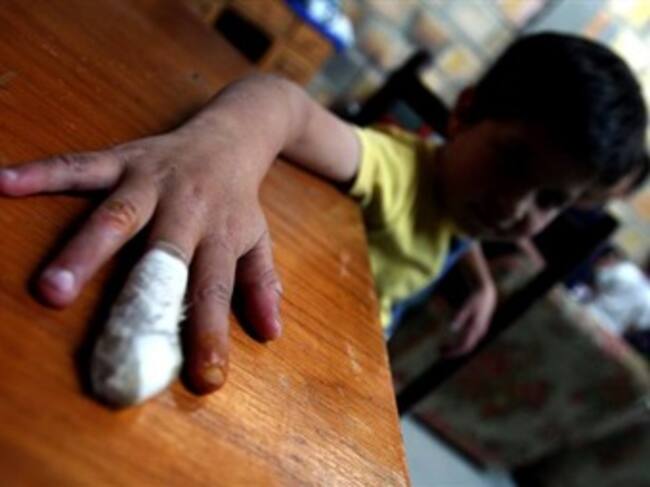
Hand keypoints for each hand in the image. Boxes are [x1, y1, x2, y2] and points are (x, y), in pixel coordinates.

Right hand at [0, 123, 281, 393]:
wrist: (231, 136)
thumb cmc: (238, 202)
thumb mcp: (258, 240)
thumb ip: (261, 284)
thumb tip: (272, 333)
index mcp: (221, 234)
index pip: (215, 290)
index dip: (211, 334)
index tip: (207, 378)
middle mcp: (187, 209)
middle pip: (165, 257)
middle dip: (144, 299)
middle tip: (118, 344)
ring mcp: (151, 182)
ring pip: (117, 215)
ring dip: (84, 251)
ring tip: (50, 287)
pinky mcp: (122, 159)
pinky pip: (80, 166)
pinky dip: (43, 174)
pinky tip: (4, 183)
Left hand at [439, 284, 496, 357]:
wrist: (486, 293)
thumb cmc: (475, 298)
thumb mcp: (466, 306)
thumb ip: (460, 317)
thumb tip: (452, 328)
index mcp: (476, 328)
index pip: (465, 346)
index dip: (453, 351)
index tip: (442, 352)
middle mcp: (479, 332)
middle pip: (466, 347)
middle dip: (453, 351)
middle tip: (439, 351)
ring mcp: (480, 331)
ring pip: (468, 345)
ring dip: (455, 348)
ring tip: (442, 347)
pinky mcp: (479, 329)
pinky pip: (469, 341)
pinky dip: (459, 343)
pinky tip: (452, 343)